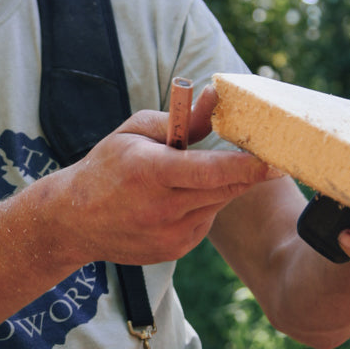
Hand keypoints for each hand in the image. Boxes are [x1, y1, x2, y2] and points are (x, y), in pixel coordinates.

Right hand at [56, 100, 281, 266]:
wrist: (73, 220)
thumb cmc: (107, 166)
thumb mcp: (134, 131)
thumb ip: (180, 117)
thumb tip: (216, 97)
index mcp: (149, 172)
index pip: (208, 171)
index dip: (245, 167)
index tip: (276, 161)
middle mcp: (161, 208)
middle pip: (225, 188)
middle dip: (246, 171)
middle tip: (266, 156)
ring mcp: (168, 235)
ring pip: (218, 204)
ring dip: (216, 187)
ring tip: (183, 178)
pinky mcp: (174, 251)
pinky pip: (205, 222)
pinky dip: (201, 207)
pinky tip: (173, 201)